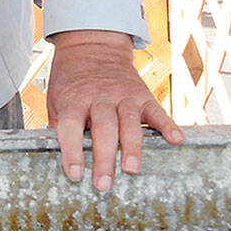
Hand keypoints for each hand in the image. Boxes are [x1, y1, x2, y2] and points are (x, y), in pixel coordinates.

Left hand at [47, 29, 184, 190]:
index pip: (70, 127)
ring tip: (132, 170)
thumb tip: (54, 157)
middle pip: (103, 128)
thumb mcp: (55, 99)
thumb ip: (59, 126)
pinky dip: (168, 125)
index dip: (71, 151)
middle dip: (104, 158)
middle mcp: (99, 98)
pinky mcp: (143, 96)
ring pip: (129, 122)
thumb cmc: (71, 82)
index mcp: (74, 100)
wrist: (91, 47)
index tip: (75, 174)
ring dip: (132, 147)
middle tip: (104, 184)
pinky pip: (157, 112)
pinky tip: (177, 140)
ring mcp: (123, 96)